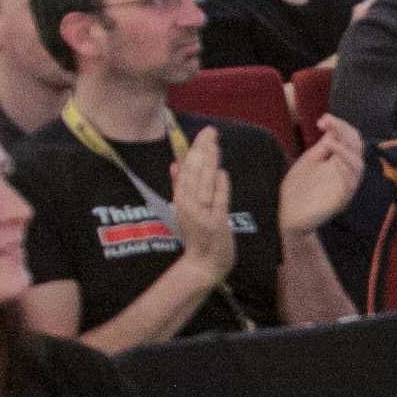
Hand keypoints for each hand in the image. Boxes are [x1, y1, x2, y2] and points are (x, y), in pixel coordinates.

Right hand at [168, 128, 237, 272]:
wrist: (203, 265)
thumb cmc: (198, 236)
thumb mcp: (185, 209)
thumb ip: (181, 186)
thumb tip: (175, 164)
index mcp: (181, 200)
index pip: (187, 170)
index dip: (194, 150)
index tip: (203, 133)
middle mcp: (188, 206)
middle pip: (194, 173)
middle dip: (202, 150)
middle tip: (209, 131)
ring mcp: (201, 215)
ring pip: (203, 185)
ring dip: (208, 164)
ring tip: (213, 145)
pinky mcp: (214, 225)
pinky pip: (217, 203)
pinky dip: (219, 188)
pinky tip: (221, 173)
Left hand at [278, 114, 366, 235]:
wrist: (288, 215)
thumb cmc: (297, 189)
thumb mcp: (309, 161)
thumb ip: (323, 147)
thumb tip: (333, 127)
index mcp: (339, 161)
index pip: (350, 139)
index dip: (340, 126)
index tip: (322, 119)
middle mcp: (345, 172)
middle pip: (357, 147)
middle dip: (344, 131)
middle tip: (327, 122)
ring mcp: (344, 186)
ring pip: (358, 165)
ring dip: (345, 150)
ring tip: (330, 140)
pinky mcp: (341, 200)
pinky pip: (351, 184)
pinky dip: (345, 169)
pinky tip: (334, 160)